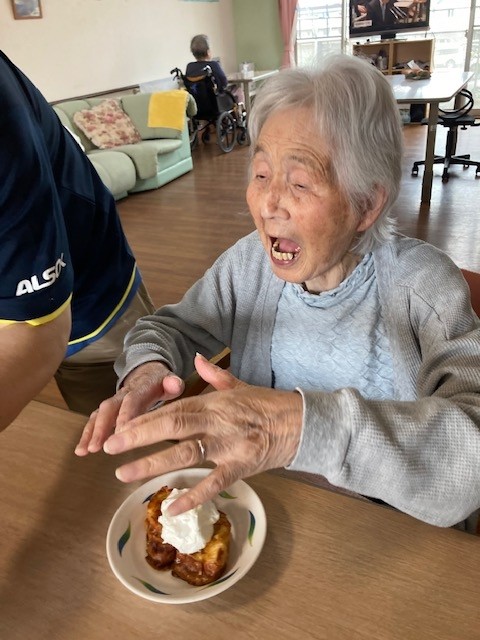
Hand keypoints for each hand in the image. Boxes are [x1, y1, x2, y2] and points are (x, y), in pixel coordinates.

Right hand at [74, 361, 183, 455]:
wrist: (147, 373)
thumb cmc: (161, 383)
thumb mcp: (170, 381)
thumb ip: (173, 383)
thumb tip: (175, 384)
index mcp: (140, 388)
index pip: (132, 400)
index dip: (126, 414)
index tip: (121, 430)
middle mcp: (122, 394)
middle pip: (110, 408)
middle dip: (102, 427)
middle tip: (97, 446)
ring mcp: (113, 402)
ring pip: (98, 415)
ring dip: (91, 433)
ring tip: (85, 451)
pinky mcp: (107, 411)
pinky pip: (94, 421)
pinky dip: (86, 435)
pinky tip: (81, 452)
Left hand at [102, 354, 302, 515]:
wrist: (301, 424)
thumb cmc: (267, 404)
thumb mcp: (240, 385)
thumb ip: (214, 374)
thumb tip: (196, 359)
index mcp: (214, 402)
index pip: (172, 408)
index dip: (144, 418)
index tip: (119, 426)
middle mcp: (217, 422)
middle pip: (172, 427)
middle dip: (138, 437)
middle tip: (109, 448)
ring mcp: (228, 446)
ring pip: (186, 454)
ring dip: (152, 464)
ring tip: (124, 474)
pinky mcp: (241, 468)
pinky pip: (213, 484)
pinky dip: (191, 497)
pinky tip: (169, 508)